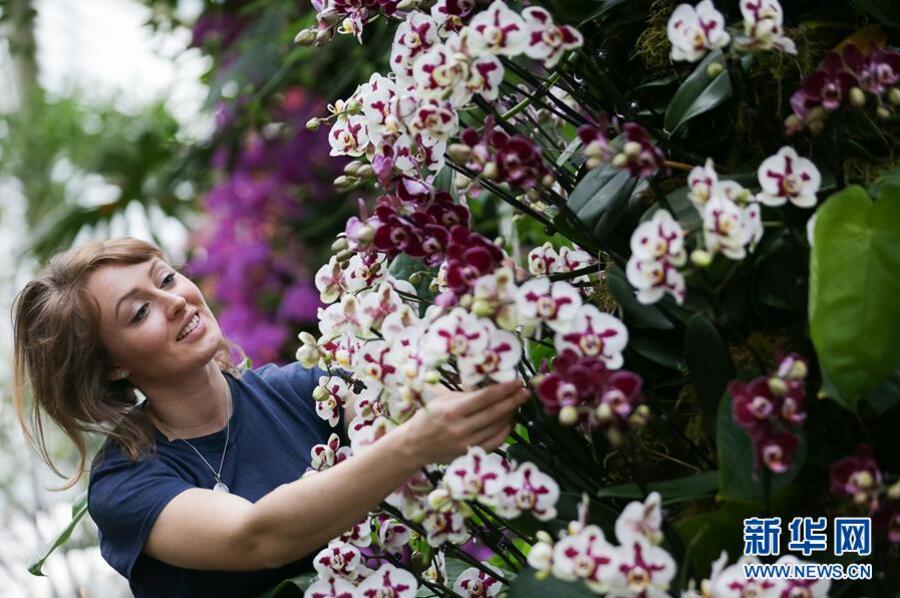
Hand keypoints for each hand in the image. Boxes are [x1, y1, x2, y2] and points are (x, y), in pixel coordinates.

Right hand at [399, 379, 529, 465]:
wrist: (414, 446)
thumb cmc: (427, 418)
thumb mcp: (442, 400)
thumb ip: (465, 394)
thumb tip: (489, 385)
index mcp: (451, 411)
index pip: (485, 397)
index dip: (504, 389)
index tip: (517, 381)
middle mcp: (460, 428)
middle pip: (494, 412)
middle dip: (513, 400)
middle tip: (525, 391)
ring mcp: (466, 443)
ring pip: (497, 427)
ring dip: (510, 414)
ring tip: (517, 403)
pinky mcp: (469, 454)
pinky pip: (494, 442)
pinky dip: (504, 431)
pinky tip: (509, 421)